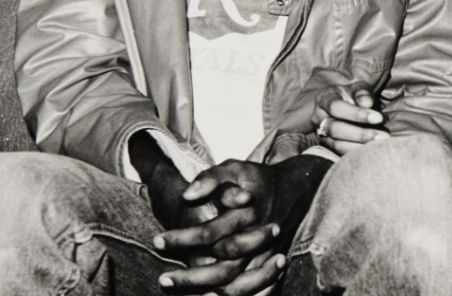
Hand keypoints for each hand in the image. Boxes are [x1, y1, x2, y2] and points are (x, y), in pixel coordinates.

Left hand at [155, 155, 330, 293]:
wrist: (293, 189)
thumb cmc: (257, 179)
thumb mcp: (235, 168)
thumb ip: (211, 178)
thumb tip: (187, 195)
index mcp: (245, 215)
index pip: (209, 233)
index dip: (183, 239)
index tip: (157, 241)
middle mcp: (256, 240)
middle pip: (222, 268)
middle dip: (190, 277)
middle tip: (162, 280)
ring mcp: (264, 257)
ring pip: (235, 285)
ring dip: (205, 291)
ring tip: (176, 288)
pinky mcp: (268, 267)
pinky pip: (250, 291)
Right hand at [311, 82, 388, 154]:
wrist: (342, 105)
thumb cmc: (353, 95)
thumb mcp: (358, 88)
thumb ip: (362, 93)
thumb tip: (367, 103)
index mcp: (323, 98)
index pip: (336, 107)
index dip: (356, 113)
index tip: (378, 118)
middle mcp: (318, 117)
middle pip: (334, 128)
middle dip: (360, 134)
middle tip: (383, 136)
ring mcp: (321, 134)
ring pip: (336, 144)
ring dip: (360, 147)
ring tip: (380, 145)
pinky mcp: (327, 147)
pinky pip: (340, 153)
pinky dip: (357, 154)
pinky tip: (372, 151)